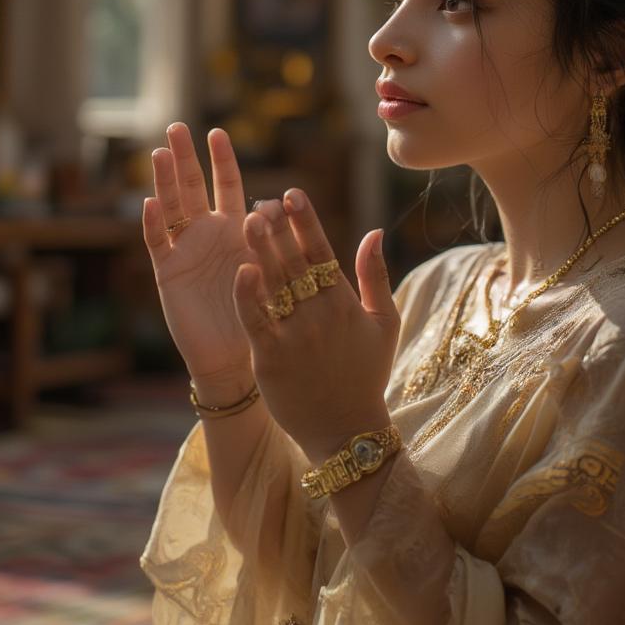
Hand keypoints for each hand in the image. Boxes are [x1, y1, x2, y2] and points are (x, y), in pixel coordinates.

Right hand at [142, 123, 255, 383]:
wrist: (238, 356)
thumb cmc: (261, 311)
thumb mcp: (269, 267)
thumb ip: (266, 236)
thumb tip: (269, 202)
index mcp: (234, 227)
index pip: (226, 185)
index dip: (221, 160)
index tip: (218, 132)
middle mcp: (206, 232)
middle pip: (191, 187)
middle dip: (184, 158)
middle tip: (176, 127)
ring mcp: (185, 250)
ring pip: (171, 208)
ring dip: (165, 182)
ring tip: (160, 153)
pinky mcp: (169, 273)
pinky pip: (158, 244)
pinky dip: (153, 224)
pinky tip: (150, 203)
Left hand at [231, 188, 398, 462]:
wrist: (347, 431)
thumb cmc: (366, 374)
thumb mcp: (384, 323)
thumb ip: (376, 276)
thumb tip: (374, 232)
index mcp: (345, 302)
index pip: (322, 251)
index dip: (306, 220)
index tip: (291, 193)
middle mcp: (320, 314)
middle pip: (295, 261)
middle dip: (279, 227)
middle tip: (263, 200)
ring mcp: (295, 335)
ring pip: (275, 283)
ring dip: (262, 249)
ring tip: (248, 218)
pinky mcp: (271, 358)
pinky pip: (256, 320)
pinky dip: (248, 295)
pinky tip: (241, 269)